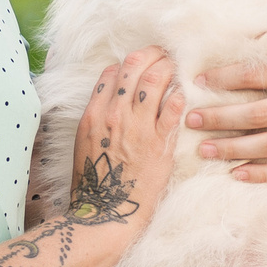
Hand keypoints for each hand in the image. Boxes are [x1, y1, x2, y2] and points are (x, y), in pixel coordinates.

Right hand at [67, 48, 186, 227]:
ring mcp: (138, 128)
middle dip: (152, 54)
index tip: (140, 64)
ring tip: (175, 67)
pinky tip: (182, 92)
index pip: (111, 72)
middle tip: (163, 54)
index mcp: (93, 114)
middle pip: (134, 66)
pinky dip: (179, 94)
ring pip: (156, 79)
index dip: (128, 63)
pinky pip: (174, 107)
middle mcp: (114, 115)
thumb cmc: (94, 181)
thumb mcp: (84, 143)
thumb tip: (108, 96)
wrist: (107, 212)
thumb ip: (96, 116)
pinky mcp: (160, 143)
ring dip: (168, 67)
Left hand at [185, 49, 266, 181]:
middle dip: (220, 118)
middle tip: (192, 120)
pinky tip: (237, 174)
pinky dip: (263, 174)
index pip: (259, 75)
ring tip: (205, 150)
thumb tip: (255, 39)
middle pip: (256, 115)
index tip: (201, 80)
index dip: (227, 77)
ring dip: (233, 149)